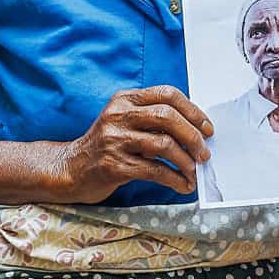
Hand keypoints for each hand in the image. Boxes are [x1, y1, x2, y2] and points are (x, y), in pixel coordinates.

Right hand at [54, 85, 212, 201]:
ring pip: (163, 145)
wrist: (71, 169)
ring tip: (194, 170)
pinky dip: (174, 178)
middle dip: (193, 136)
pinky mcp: (114, 165)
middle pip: (168, 117)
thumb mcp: (125, 121)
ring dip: (186, 160)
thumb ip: (153, 118)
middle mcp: (119, 115)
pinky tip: (183, 184)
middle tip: (204, 152)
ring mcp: (115, 140)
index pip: (167, 94)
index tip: (207, 128)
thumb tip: (196, 131)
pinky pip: (154, 170)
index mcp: (125, 99)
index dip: (193, 111)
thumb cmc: (106, 145)